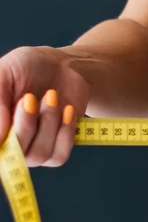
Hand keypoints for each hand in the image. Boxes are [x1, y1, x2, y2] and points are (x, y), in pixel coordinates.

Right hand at [0, 45, 89, 167]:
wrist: (60, 66)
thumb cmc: (26, 67)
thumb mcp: (4, 73)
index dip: (4, 138)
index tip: (19, 106)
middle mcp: (8, 144)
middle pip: (16, 155)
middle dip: (25, 124)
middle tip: (30, 97)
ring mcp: (32, 149)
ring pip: (39, 155)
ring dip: (48, 123)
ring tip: (51, 96)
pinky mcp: (56, 148)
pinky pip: (59, 156)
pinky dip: (65, 132)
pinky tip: (67, 110)